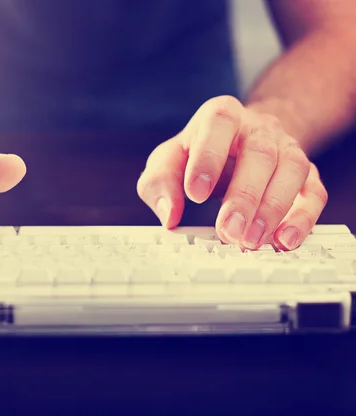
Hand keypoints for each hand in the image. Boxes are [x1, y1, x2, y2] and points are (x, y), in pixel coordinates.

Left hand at [137, 96, 327, 249]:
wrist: (242, 138)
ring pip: (292, 171)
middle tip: (228, 231)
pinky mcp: (305, 175)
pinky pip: (313, 194)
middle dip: (244, 197)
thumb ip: (159, 183)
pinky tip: (284, 241)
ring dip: (273, 210)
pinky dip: (302, 219)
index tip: (194, 193)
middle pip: (260, 154)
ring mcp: (286, 149)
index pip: (219, 123)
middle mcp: (259, 128)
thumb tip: (168, 215)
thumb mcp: (167, 160)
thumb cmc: (198, 152)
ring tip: (252, 241)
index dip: (208, 157)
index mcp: (221, 116)